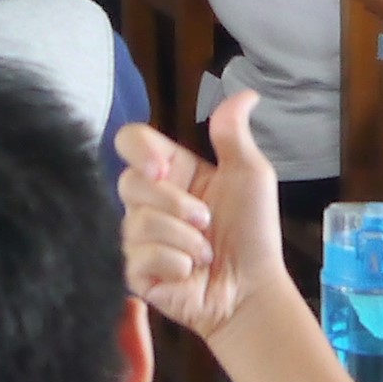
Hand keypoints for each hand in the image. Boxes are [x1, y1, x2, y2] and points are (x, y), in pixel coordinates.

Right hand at [119, 94, 293, 341]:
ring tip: (206, 251)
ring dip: (183, 238)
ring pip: (137, 222)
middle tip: (207, 221)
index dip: (139, 150)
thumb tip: (246, 93)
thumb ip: (234, 134)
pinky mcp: (136, 271)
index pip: (131, 142)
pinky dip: (175, 263)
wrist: (253, 289)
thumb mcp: (250, 175)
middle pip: (128, 182)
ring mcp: (139, 237)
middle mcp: (150, 202)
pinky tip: (190, 271)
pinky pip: (138, 256)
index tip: (164, 167)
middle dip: (174, 204)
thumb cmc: (254, 234)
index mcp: (172, 173)